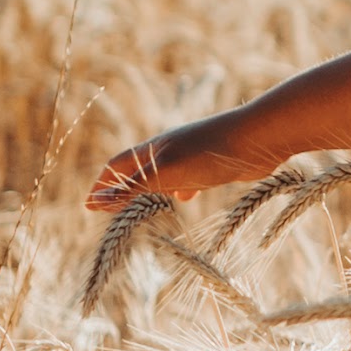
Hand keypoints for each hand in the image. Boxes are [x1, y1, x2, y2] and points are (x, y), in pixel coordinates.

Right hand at [86, 118, 273, 211]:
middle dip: (123, 189)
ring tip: (145, 208)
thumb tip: (94, 203)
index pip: (117, 166)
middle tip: (112, 211)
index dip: (103, 185)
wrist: (260, 139)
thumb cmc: (211, 153)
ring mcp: (192, 156)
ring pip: (163, 174)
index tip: (90, 205)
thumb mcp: (166, 174)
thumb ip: (132, 189)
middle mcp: (169, 150)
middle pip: (137, 170)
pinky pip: (189, 176)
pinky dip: (181, 188)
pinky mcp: (213, 163)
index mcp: (153, 149)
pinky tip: (187, 197)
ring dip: (152, 190)